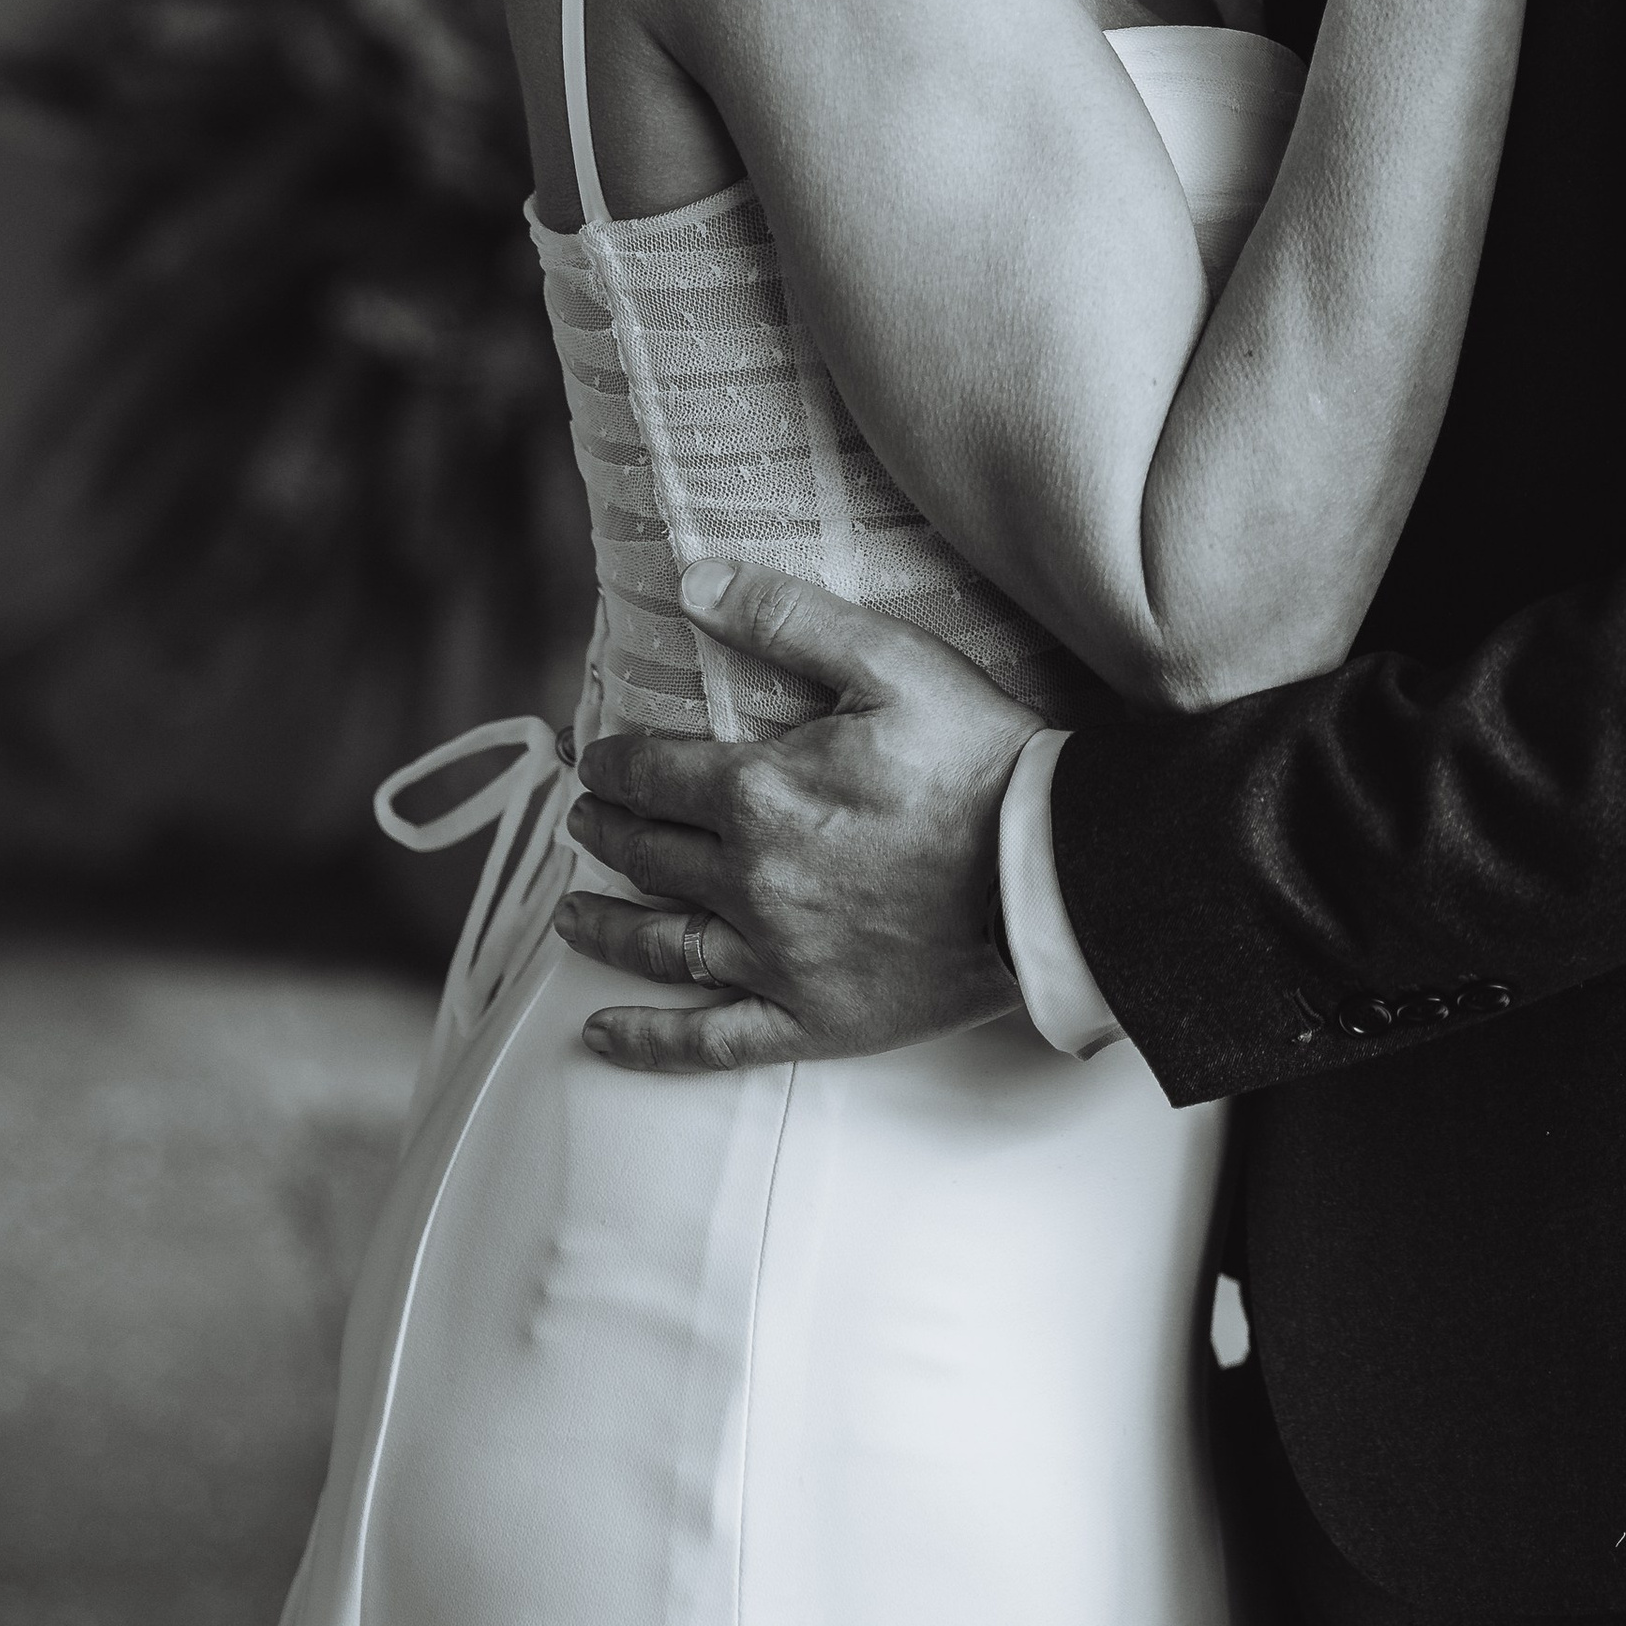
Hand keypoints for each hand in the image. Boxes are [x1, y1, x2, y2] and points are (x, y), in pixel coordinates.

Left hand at [554, 562, 1040, 1072]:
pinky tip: (602, 1036)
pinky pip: (710, 1041)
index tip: (593, 760)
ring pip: (661, 945)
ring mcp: (778, 959)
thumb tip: (692, 584)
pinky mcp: (813, 1019)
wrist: (1054, 873)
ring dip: (604, 926)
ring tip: (571, 915)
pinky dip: (648, 1041)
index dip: (612, 763)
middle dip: (605, 831)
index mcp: (760, 792)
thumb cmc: (979, 759)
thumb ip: (785, 617)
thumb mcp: (890, 659)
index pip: (653, 773)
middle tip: (583, 821)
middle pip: (648, 854)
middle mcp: (751, 881)